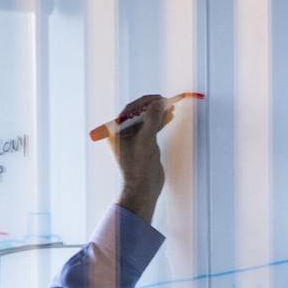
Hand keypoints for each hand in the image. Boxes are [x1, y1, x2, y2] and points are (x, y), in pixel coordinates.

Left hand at [105, 94, 174, 222]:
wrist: (143, 189)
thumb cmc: (139, 169)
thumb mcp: (146, 141)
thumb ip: (151, 120)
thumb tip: (158, 103)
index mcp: (116, 132)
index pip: (130, 110)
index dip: (145, 102)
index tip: (159, 98)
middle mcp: (123, 134)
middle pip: (139, 114)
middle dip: (153, 107)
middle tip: (166, 102)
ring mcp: (134, 140)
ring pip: (146, 121)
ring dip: (158, 114)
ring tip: (170, 108)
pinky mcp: (143, 146)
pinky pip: (151, 129)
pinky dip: (159, 123)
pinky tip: (168, 118)